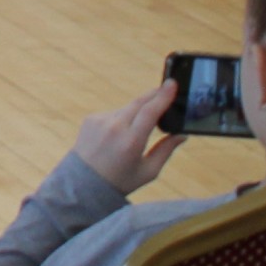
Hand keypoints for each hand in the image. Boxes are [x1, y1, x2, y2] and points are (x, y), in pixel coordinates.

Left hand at [74, 80, 186, 194]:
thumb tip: (182, 134)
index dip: (163, 96)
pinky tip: (121, 134)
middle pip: (138, 103)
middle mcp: (114, 127)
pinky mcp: (91, 118)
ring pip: (127, 108)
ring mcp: (100, 120)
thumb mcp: (149, 171)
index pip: (150, 112)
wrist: (83, 182)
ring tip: (142, 127)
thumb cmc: (121, 180)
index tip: (172, 84)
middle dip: (154, 95)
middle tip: (167, 89)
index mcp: (131, 141)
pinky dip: (123, 118)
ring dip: (138, 111)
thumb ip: (166, 150)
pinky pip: (114, 113)